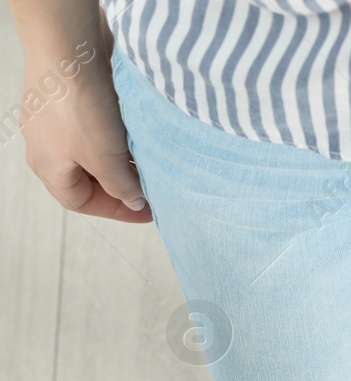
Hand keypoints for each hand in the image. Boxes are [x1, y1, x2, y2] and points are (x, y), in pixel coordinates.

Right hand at [19, 27, 151, 223]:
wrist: (71, 48)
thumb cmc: (78, 106)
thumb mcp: (105, 158)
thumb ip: (120, 185)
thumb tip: (134, 200)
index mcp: (47, 165)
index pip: (80, 202)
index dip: (115, 210)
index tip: (147, 210)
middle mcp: (47, 143)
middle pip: (87, 177)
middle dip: (119, 184)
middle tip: (151, 187)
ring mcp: (58, 119)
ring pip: (95, 151)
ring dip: (122, 160)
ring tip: (150, 162)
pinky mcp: (72, 97)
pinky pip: (98, 126)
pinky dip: (120, 135)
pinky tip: (140, 134)